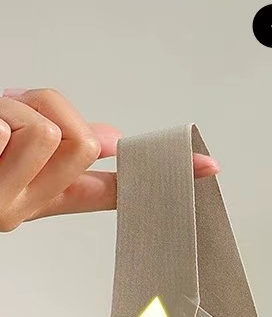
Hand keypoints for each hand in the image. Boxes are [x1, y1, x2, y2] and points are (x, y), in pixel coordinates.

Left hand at [0, 88, 218, 230]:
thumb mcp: (16, 137)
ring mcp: (10, 203)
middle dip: (51, 116)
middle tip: (14, 125)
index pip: (112, 190)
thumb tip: (112, 139)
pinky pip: (9, 131)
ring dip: (16, 111)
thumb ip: (65, 139)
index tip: (207, 166)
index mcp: (43, 193)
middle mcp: (28, 205)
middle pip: (84, 145)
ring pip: (50, 134)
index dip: (159, 175)